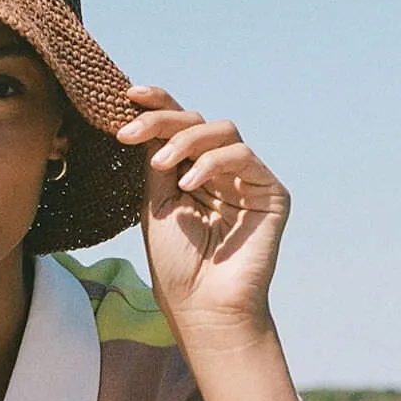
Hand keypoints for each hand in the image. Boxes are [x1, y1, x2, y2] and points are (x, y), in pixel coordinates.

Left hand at [118, 88, 289, 356]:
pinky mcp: (271, 193)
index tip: (129, 94)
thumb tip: (149, 117)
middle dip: (162, 121)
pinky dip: (212, 162)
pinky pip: (243, 157)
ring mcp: (247, 180)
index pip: (178, 126)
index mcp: (193, 171)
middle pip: (197, 121)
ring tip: (162, 166)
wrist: (202, 306)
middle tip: (129, 133)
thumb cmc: (177, 264)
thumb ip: (158, 160)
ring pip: (222, 130)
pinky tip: (189, 183)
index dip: (158, 105)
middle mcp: (222, 171)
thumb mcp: (156, 202)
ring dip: (187, 140)